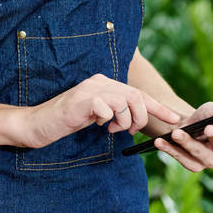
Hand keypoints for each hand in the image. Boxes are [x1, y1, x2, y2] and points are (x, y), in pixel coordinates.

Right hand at [17, 73, 182, 149]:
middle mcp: (100, 82)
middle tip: (129, 131)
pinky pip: (108, 109)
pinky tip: (96, 125)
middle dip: (140, 118)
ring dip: (124, 122)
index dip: (158, 106)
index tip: (175, 118)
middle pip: (136, 96)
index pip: (138, 93)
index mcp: (105, 84)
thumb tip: (136, 121)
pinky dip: (108, 121)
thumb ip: (114, 113)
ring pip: (126, 102)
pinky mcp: (82, 100)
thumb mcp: (96, 116)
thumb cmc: (67, 122)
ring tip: (111, 129)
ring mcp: (91, 89)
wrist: (38, 124)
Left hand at [153, 101, 212, 171]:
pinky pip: (181, 159)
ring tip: (177, 133)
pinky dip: (170, 149)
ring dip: (186, 143)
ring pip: (199, 153)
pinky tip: (160, 142)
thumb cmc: (202, 117)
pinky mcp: (194, 166)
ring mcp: (210, 161)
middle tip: (208, 128)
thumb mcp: (211, 109)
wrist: (184, 129)